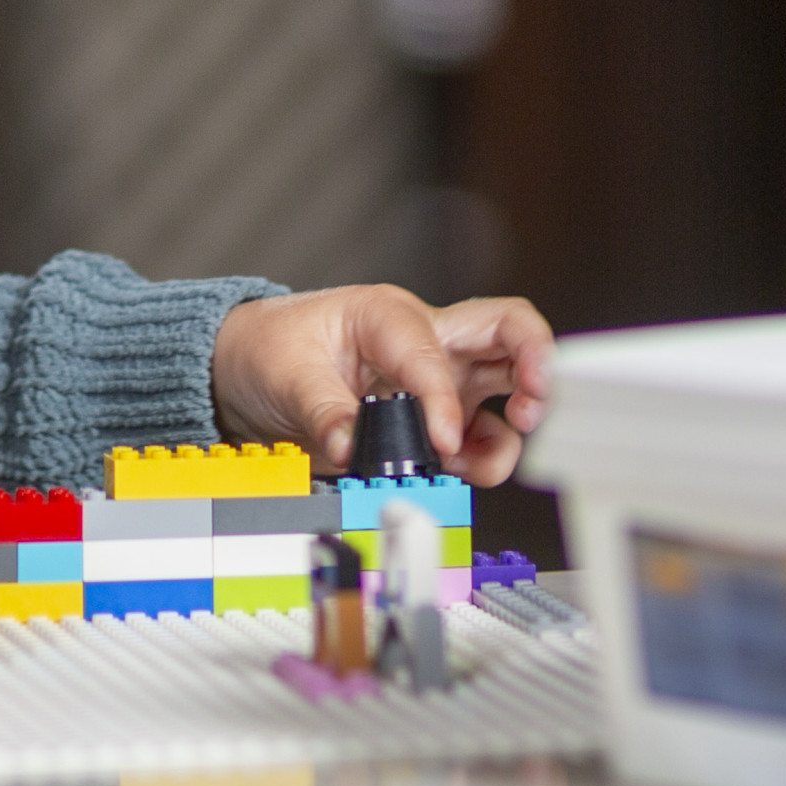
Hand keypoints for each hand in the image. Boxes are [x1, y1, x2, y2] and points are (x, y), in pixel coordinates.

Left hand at [211, 286, 555, 485]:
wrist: (248, 368)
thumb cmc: (271, 347)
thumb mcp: (286, 372)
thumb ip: (323, 409)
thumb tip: (350, 445)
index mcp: (390, 315)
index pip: (435, 354)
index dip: (443, 401)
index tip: (440, 441)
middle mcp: (428, 341)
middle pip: (509, 332)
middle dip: (536, 365)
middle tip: (532, 406)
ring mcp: (438, 378)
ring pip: (507, 386)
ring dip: (513, 428)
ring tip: (486, 461)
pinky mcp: (435, 416)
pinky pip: (481, 434)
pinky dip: (485, 456)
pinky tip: (461, 469)